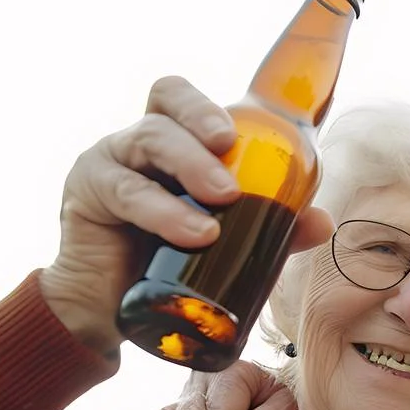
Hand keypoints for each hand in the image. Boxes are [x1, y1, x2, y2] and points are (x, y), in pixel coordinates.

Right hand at [39, 76, 333, 353]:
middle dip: (205, 121)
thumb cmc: (171, 264)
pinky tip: (197, 234)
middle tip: (233, 152)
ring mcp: (109, 162)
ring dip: (194, 165)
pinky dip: (167, 211)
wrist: (108, 311)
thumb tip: (322, 222)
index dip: (206, 104)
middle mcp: (138, 143)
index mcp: (173, 143)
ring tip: (227, 202)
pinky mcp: (87, 194)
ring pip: (150, 138)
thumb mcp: (230, 243)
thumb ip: (274, 228)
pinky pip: (127, 191)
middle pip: (167, 104)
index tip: (236, 132)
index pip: (180, 98)